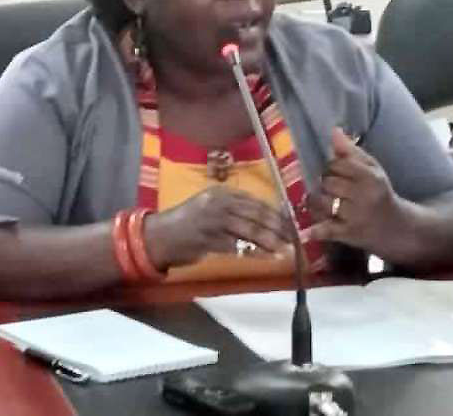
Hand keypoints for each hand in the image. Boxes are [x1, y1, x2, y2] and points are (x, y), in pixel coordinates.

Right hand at [143, 186, 292, 269]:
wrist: (158, 237)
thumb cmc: (186, 224)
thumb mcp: (210, 209)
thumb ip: (234, 211)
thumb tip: (266, 221)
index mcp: (220, 193)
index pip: (255, 202)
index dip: (276, 214)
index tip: (291, 225)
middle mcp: (218, 204)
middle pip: (256, 215)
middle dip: (278, 228)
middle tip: (294, 239)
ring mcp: (213, 221)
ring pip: (249, 230)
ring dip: (270, 242)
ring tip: (285, 250)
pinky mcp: (209, 240)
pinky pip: (238, 247)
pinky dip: (254, 253)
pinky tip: (266, 258)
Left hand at [304, 128, 404, 253]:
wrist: (396, 228)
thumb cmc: (379, 194)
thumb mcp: (372, 170)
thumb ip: (352, 152)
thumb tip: (334, 131)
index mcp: (370, 178)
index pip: (337, 164)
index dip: (331, 167)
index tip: (334, 172)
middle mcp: (363, 196)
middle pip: (327, 182)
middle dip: (324, 184)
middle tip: (329, 188)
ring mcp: (354, 216)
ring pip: (321, 202)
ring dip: (315, 201)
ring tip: (321, 201)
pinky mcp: (348, 234)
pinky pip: (327, 230)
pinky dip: (315, 231)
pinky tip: (305, 231)